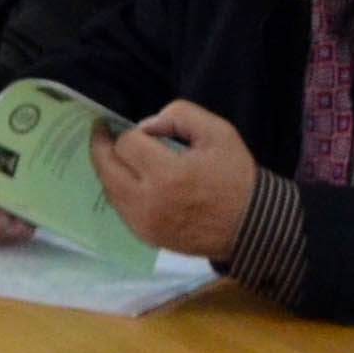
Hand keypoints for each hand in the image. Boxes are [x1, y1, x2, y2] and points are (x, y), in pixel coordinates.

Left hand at [90, 99, 261, 259]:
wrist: (251, 225)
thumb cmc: (235, 178)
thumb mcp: (218, 132)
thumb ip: (180, 116)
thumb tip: (147, 125)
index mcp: (167, 175)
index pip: (127, 144)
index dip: (134, 132)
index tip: (147, 131)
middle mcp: (147, 201)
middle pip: (106, 167)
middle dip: (101, 145)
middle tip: (101, 131)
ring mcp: (143, 223)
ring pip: (108, 189)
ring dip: (108, 168)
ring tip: (114, 152)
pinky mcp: (145, 236)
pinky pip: (120, 208)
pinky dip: (119, 190)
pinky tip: (127, 178)